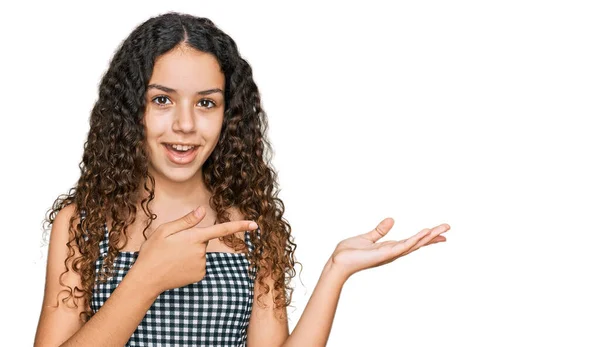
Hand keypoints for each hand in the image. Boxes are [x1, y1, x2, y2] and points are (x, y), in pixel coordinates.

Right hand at [130, 206, 257, 295]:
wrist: (147, 279)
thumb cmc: (153, 252)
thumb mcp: (164, 231)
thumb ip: (186, 221)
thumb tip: (202, 210)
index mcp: (194, 237)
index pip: (222, 229)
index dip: (240, 226)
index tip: (255, 224)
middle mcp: (201, 252)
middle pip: (203, 240)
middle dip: (191, 240)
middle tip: (172, 246)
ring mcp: (202, 265)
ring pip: (200, 253)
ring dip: (189, 252)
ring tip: (172, 257)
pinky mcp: (200, 275)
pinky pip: (198, 264)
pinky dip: (189, 263)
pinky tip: (177, 266)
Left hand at [329, 218, 449, 279]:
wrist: (338, 262)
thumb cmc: (349, 252)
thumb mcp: (367, 237)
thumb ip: (379, 230)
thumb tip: (392, 219)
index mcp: (390, 247)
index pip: (412, 241)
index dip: (426, 236)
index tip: (440, 232)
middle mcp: (393, 252)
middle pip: (417, 243)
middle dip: (433, 236)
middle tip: (448, 228)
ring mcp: (390, 254)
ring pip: (414, 244)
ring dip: (428, 237)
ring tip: (442, 229)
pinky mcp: (385, 254)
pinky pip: (403, 246)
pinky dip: (415, 240)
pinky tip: (424, 233)